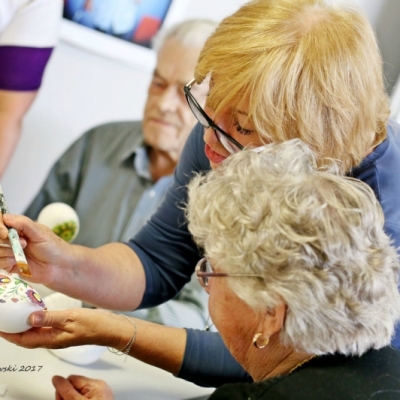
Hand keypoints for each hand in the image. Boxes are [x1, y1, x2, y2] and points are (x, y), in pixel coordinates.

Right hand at [0, 213, 70, 284]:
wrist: (59, 266)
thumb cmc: (52, 246)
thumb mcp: (40, 232)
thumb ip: (24, 224)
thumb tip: (5, 217)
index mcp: (18, 228)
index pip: (1, 222)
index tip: (5, 233)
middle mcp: (11, 238)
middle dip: (5, 241)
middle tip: (23, 243)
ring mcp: (9, 252)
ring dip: (6, 252)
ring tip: (22, 253)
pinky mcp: (9, 265)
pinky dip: (5, 261)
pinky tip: (17, 262)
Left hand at [0, 308, 125, 349]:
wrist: (110, 328)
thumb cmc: (94, 325)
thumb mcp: (71, 318)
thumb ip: (50, 318)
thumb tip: (30, 318)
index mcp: (52, 339)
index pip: (24, 340)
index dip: (9, 335)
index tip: (0, 327)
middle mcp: (53, 339)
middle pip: (26, 338)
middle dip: (13, 330)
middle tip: (4, 319)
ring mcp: (59, 334)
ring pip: (35, 333)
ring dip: (24, 326)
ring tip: (15, 315)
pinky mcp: (64, 329)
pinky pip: (45, 327)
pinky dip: (36, 321)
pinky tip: (36, 313)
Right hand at [53, 375, 112, 399]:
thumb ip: (65, 390)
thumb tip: (56, 378)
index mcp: (95, 384)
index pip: (71, 379)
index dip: (62, 391)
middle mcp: (100, 388)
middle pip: (74, 387)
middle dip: (67, 397)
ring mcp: (101, 396)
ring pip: (78, 395)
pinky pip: (84, 399)